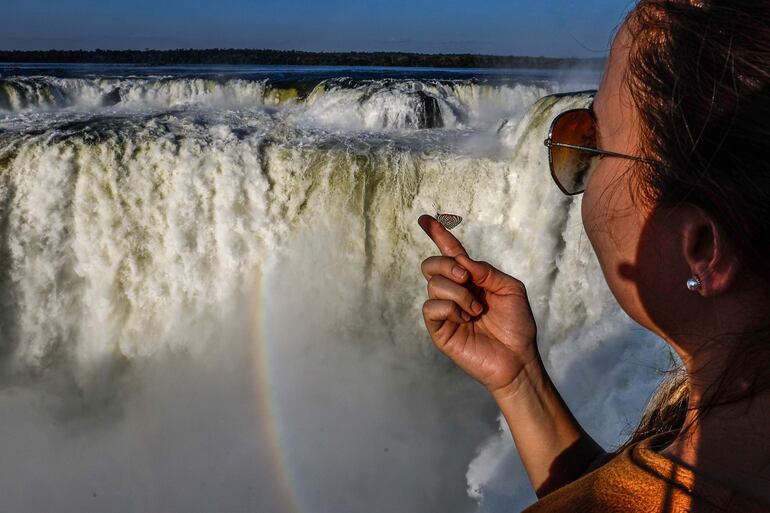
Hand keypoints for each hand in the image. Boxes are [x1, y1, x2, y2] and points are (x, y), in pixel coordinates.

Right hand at [418, 215, 538, 395]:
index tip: (425, 219)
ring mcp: (445, 310)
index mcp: (471, 279)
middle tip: (466, 278)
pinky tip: (466, 319)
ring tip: (476, 310)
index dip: (438, 235)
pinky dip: (451, 308)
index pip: (451, 253)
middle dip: (447, 265)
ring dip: (458, 293)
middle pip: (432, 264)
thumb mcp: (511, 289)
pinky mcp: (439, 329)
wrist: (517, 358)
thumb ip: (487, 271)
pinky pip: (431, 307)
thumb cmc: (517, 326)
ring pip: (434, 284)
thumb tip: (462, 262)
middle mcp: (454, 292)